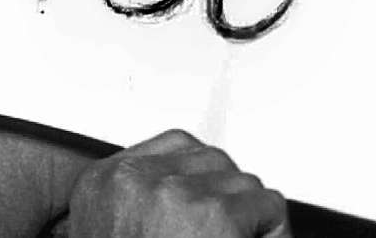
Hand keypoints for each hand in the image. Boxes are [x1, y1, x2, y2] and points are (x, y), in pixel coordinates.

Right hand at [66, 129, 289, 236]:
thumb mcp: (110, 230)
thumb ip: (138, 201)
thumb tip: (175, 189)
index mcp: (103, 184)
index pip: (171, 146)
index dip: (201, 176)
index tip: (208, 200)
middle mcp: (135, 182)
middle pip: (210, 158)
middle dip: (227, 193)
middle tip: (230, 232)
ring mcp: (175, 195)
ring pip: (242, 181)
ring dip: (249, 213)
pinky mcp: (215, 215)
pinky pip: (268, 204)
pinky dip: (272, 230)